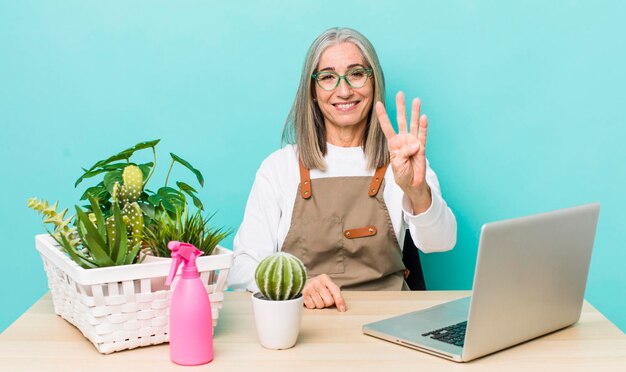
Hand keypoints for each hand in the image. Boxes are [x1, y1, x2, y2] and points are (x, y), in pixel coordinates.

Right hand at [302, 274, 346, 311]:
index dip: (339, 301)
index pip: (335, 291)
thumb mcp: (327, 286)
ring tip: (316, 299)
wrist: (300, 283)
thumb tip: (342, 308)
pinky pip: (312, 306)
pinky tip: (311, 299)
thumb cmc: (318, 287)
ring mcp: (309, 288)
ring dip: (319, 304)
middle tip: (324, 299)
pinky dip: (312, 305)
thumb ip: (335, 294)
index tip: (342, 309)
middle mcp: (316, 282)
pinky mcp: (303, 295)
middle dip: (327, 303)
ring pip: (320, 305)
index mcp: (325, 278)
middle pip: (329, 301)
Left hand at [376, 91, 431, 213]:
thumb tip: (414, 145)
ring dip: (414, 112)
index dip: (382, 116)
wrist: (412, 184)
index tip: (378, 104)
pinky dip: (423, 127)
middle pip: (401, 120)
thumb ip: (403, 153)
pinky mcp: (422, 147)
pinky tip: (423, 117)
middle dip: (401, 107)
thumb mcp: (397, 164)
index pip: (386, 127)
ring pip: (413, 124)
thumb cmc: (401, 174)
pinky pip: (422, 135)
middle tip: (401, 93)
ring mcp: (413, 142)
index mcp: (393, 143)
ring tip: (416, 100)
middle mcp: (403, 139)